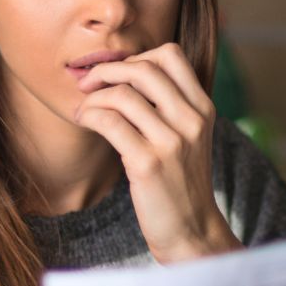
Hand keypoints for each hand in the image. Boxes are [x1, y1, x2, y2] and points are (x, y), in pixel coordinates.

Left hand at [73, 43, 241, 263]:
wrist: (191, 231)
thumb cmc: (180, 183)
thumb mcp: (188, 138)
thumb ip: (170, 107)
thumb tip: (125, 74)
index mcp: (202, 109)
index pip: (171, 54)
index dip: (137, 56)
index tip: (118, 75)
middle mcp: (191, 120)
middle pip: (143, 68)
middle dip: (107, 70)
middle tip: (88, 84)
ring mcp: (172, 142)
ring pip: (122, 94)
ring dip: (93, 97)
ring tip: (83, 110)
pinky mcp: (148, 164)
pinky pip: (109, 122)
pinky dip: (89, 115)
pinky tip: (84, 122)